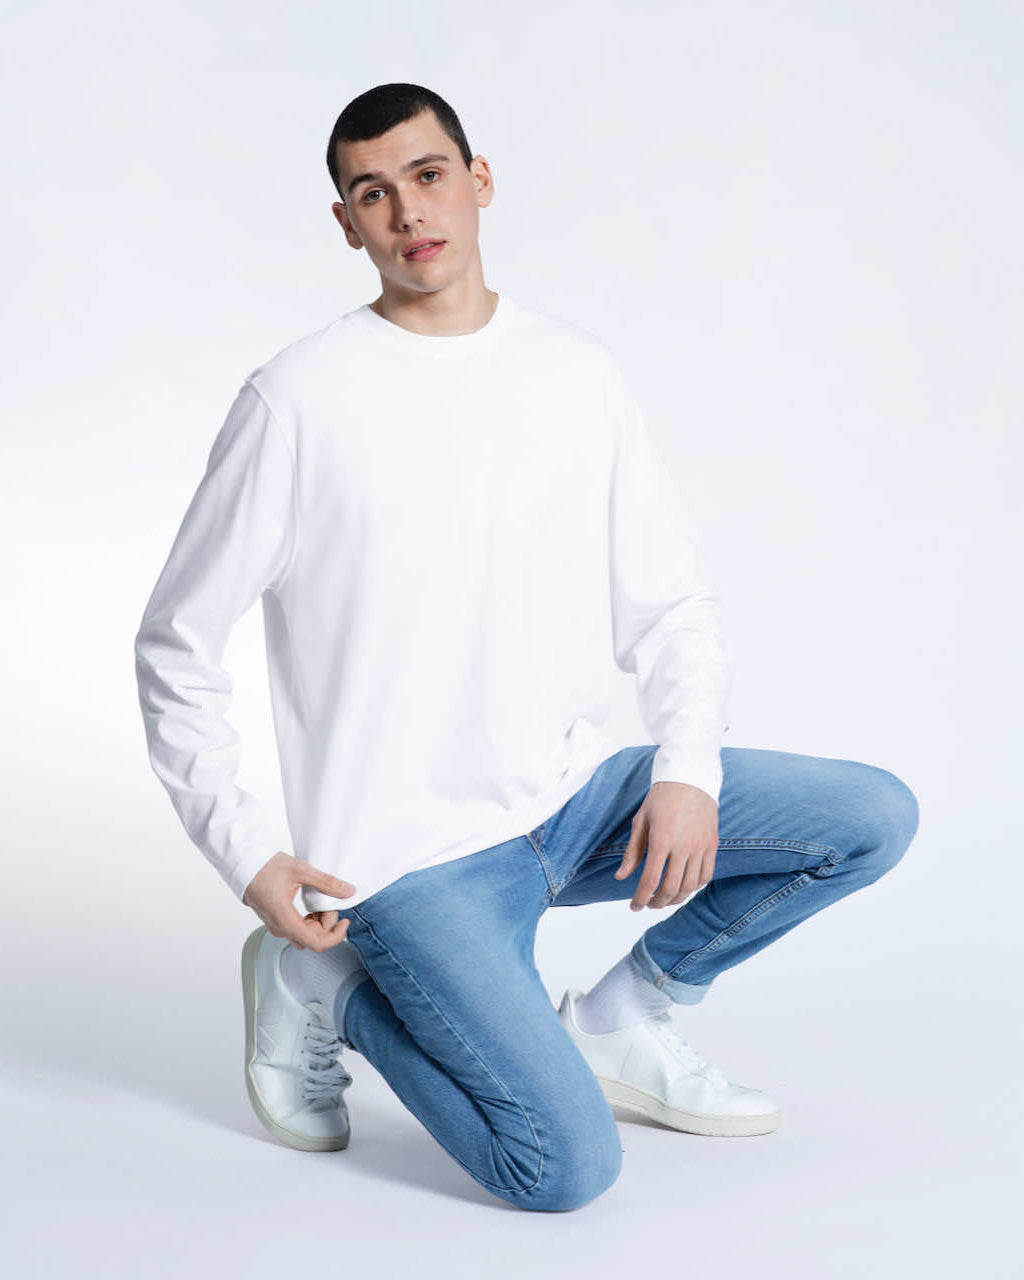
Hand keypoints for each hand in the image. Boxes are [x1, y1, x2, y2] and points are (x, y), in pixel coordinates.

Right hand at [242, 851, 356, 950]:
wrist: (245, 865)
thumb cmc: (266, 867)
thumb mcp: (301, 871)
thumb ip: (327, 883)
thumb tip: (348, 891)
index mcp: (286, 921)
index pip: (317, 943)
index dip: (336, 936)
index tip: (345, 920)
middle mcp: (280, 928)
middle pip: (313, 939)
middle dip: (328, 924)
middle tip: (330, 902)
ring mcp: (277, 926)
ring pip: (306, 936)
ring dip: (319, 923)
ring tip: (321, 902)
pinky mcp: (276, 921)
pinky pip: (298, 930)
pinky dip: (310, 921)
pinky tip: (312, 906)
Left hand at [614, 782, 717, 910]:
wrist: (690, 778)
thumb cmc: (661, 798)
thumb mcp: (641, 821)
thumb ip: (632, 851)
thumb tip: (620, 876)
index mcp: (661, 840)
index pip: (650, 880)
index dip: (640, 899)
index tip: (634, 906)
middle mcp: (683, 846)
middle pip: (671, 889)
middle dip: (657, 902)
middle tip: (649, 904)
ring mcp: (700, 847)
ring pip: (689, 886)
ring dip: (676, 899)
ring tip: (665, 899)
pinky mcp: (712, 845)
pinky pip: (706, 875)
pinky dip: (694, 887)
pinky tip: (684, 887)